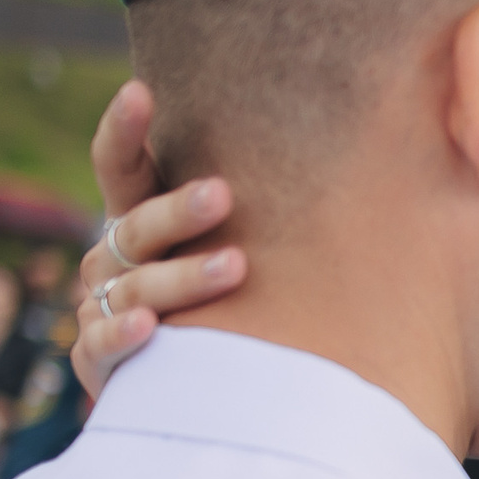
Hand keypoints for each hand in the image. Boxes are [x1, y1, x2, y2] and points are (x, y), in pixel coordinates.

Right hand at [73, 80, 246, 397]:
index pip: (119, 167)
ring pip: (134, 285)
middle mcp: (114, 258)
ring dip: (182, 277)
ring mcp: (101, 305)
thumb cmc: (236, 299)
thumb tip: (382, 141)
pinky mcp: (96, 358)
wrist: (195, 387)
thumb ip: (275, 203)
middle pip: (136, 226)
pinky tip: (151, 327)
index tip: (140, 92)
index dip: (123, 130)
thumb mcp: (245, 245)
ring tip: (235, 268)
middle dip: (179, 212)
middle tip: (224, 195)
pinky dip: (123, 334)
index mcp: (141, 220)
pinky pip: (102, 342)